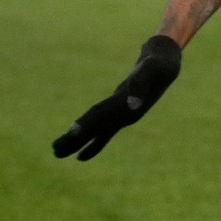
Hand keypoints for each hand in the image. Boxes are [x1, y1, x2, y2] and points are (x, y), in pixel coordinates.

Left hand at [53, 35, 182, 160]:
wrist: (165, 67)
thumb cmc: (157, 66)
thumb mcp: (150, 70)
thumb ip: (141, 85)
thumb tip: (132, 105)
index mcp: (127, 108)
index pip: (102, 116)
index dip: (86, 125)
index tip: (69, 134)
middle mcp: (124, 117)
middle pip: (96, 129)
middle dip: (76, 139)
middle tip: (55, 151)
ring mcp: (123, 118)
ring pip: (97, 133)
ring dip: (78, 142)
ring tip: (57, 152)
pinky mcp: (121, 116)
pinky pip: (104, 133)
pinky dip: (92, 143)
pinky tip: (80, 154)